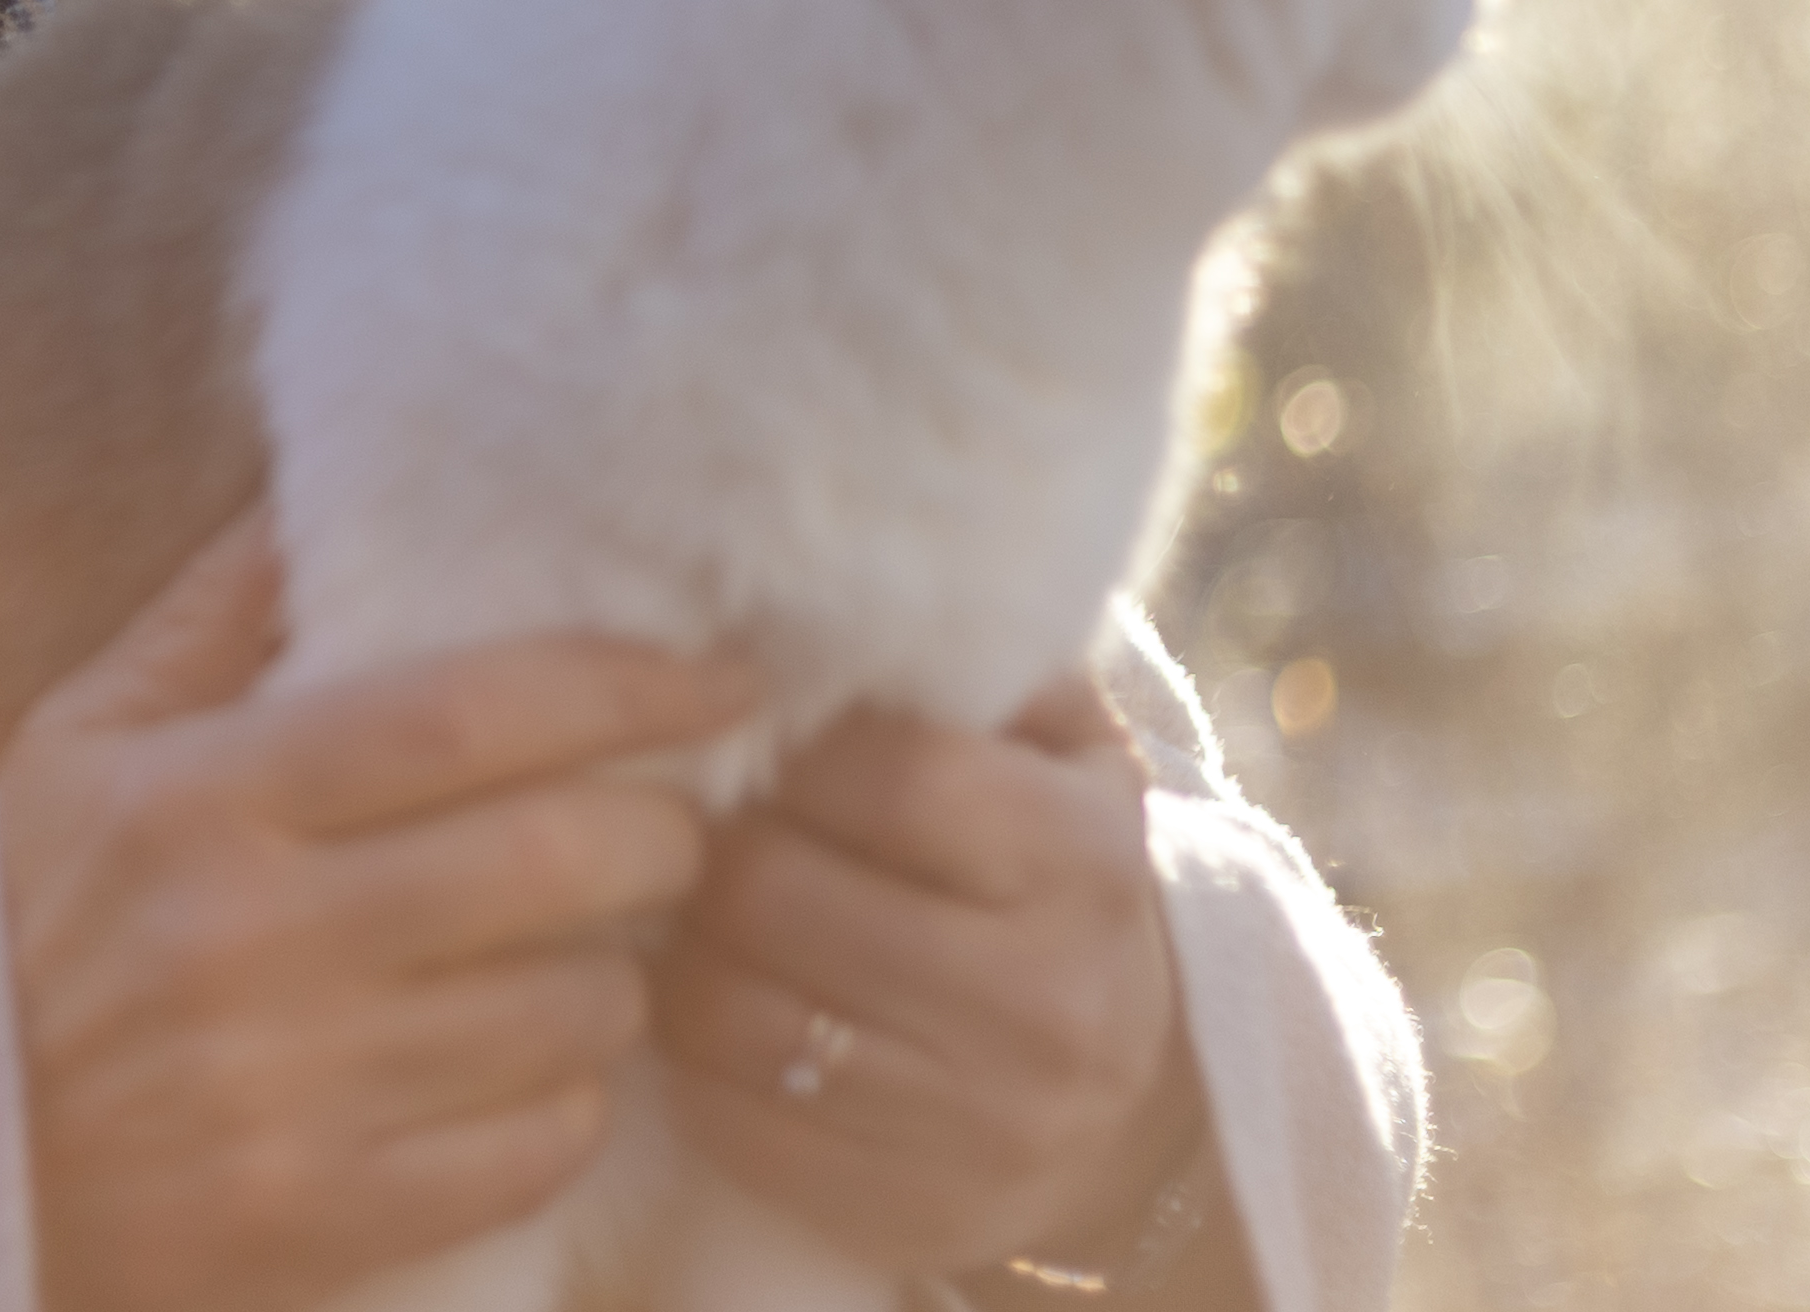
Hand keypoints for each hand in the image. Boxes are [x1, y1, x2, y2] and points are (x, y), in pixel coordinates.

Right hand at [0, 513, 763, 1311]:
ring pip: (575, 1010)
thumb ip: (212, 616)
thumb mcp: (73, 747)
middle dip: (662, 830)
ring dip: (619, 972)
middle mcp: (247, 942)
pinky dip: (568, 1100)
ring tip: (584, 950)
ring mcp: (291, 1096)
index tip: (715, 672)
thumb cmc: (19, 930)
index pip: (463, 711)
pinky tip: (528, 1067)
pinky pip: (540, 1146)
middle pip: (554, 858)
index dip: (621, 680)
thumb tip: (328, 472)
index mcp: (193, 800)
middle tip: (671, 819)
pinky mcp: (324, 1222)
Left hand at [654, 673, 1204, 1276]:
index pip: (893, 774)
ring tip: (684, 900)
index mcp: (1086, 860)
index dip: (787, 738)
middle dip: (709, 842)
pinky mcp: (903, 1210)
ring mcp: (976, 1125)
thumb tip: (829, 598)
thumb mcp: (1060, 747)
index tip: (747, 723)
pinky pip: (732, 1116)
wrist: (1130, 1091)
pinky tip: (700, 996)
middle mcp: (1044, 1003)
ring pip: (733, 1011)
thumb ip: (966, 666)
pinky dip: (690, 1049)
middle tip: (681, 811)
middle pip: (780, 894)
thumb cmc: (1054, 870)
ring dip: (679, 946)